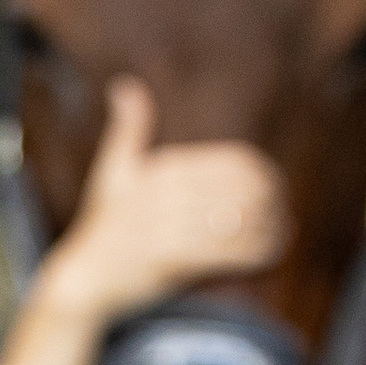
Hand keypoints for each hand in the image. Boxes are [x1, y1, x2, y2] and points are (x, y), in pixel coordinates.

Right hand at [41, 76, 289, 324]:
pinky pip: (230, 252)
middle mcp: (167, 194)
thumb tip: (124, 85)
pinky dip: (257, 253)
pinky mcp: (171, 260)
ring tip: (282, 233)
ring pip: (241, 221)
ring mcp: (169, 226)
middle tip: (282, 211)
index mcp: (163, 169)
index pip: (232, 162)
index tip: (274, 187)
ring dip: (270, 227)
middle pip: (242, 190)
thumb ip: (128, 128)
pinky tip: (269, 254)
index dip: (262, 173)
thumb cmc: (102, 226)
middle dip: (271, 200)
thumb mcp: (112, 171)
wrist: (83, 279)